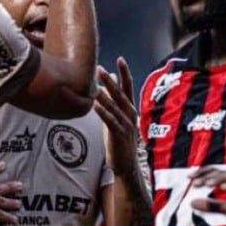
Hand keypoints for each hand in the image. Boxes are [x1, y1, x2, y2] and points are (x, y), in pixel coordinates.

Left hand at [94, 58, 138, 176]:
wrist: (126, 165)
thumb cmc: (119, 141)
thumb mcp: (117, 118)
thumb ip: (113, 102)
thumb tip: (108, 84)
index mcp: (130, 109)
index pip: (128, 87)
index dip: (125, 73)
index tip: (120, 59)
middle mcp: (130, 115)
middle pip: (121, 94)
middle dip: (110, 81)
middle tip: (100, 68)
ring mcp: (126, 125)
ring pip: (114, 107)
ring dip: (104, 95)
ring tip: (95, 85)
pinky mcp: (119, 135)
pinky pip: (110, 121)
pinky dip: (103, 112)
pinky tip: (94, 105)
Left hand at [188, 166, 225, 216]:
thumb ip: (211, 206)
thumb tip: (191, 203)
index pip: (215, 171)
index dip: (202, 173)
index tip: (189, 178)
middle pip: (222, 171)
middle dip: (208, 176)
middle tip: (194, 184)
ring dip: (219, 178)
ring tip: (207, 184)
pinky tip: (223, 189)